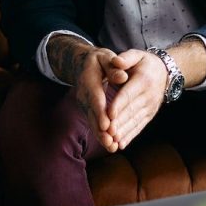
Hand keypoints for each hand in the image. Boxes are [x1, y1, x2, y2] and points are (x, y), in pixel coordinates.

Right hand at [48, 35, 127, 150]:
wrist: (83, 64)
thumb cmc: (99, 60)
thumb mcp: (105, 57)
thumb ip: (113, 66)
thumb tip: (123, 77)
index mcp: (89, 79)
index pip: (95, 97)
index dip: (100, 111)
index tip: (106, 124)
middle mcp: (84, 94)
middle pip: (92, 114)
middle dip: (101, 129)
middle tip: (110, 142)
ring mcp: (84, 104)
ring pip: (92, 121)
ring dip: (101, 135)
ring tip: (112, 147)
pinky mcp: (88, 110)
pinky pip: (94, 123)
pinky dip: (101, 134)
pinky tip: (111, 145)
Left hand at [104, 49, 166, 150]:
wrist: (165, 73)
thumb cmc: (145, 63)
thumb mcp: (137, 54)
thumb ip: (126, 57)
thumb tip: (116, 61)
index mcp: (143, 80)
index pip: (129, 94)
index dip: (119, 104)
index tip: (109, 114)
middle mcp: (149, 96)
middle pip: (131, 111)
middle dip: (119, 123)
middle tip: (106, 132)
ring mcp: (150, 107)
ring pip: (135, 121)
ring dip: (124, 132)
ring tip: (112, 141)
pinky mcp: (150, 115)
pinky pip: (140, 126)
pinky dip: (130, 136)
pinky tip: (121, 144)